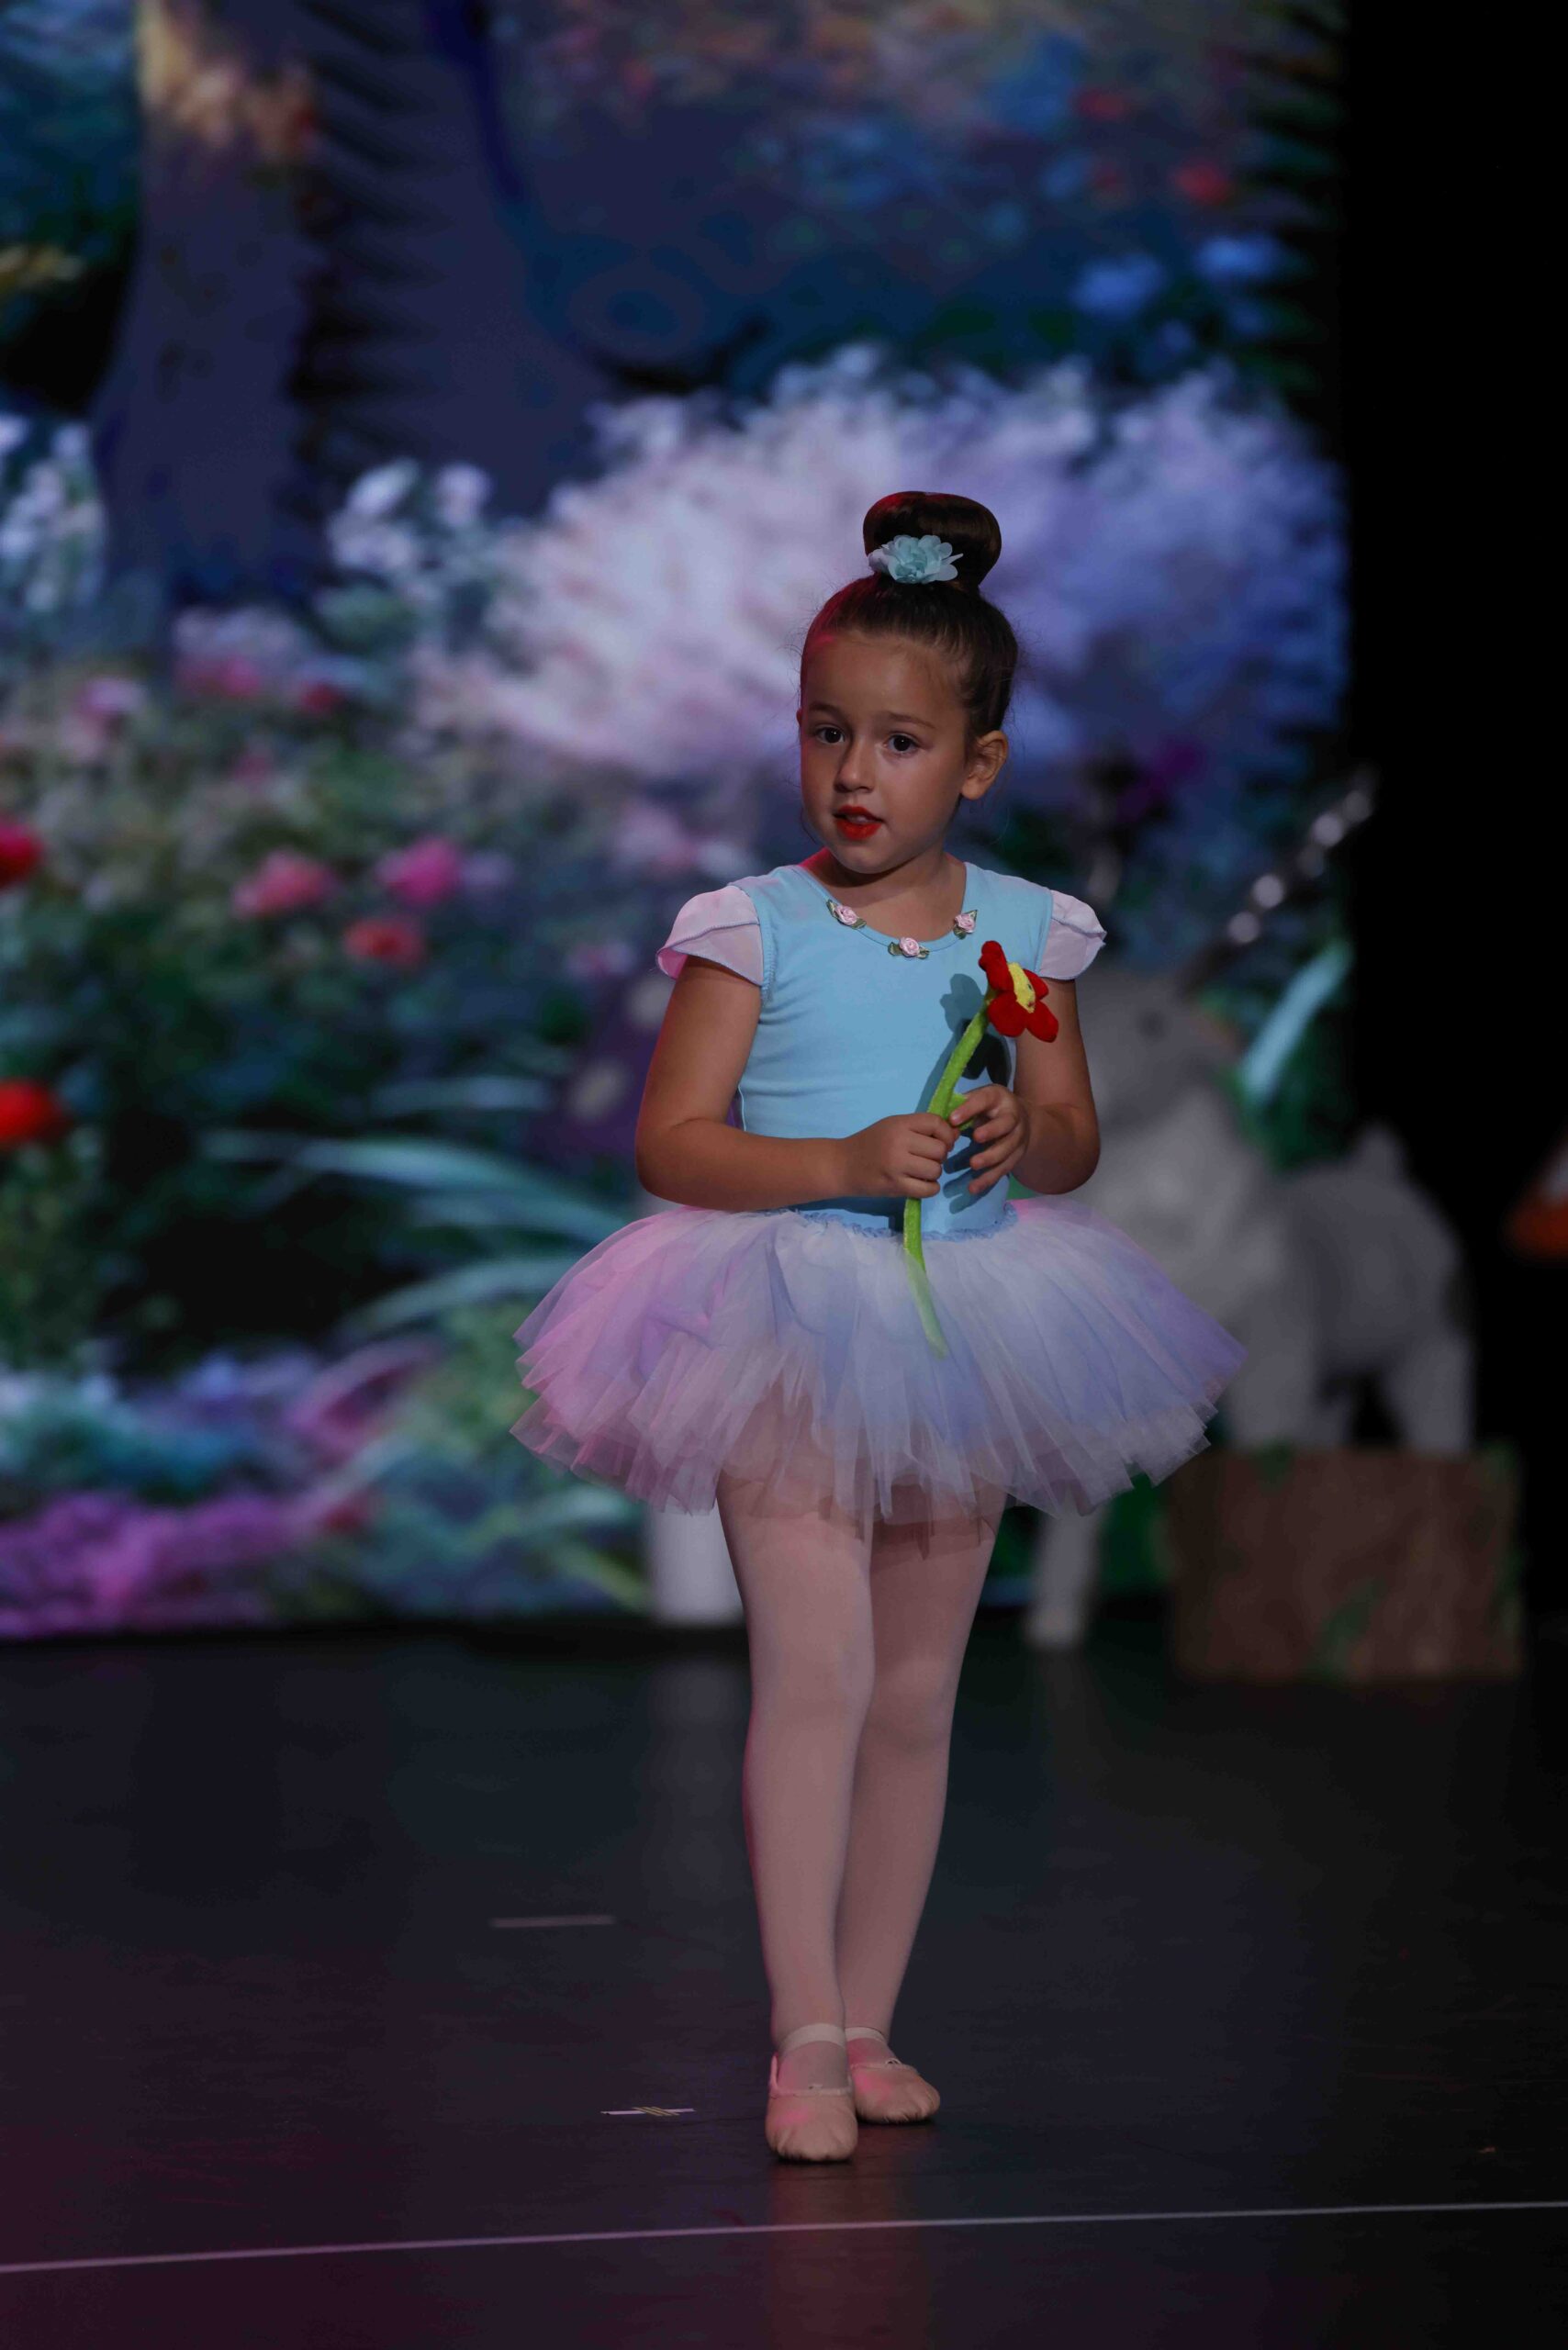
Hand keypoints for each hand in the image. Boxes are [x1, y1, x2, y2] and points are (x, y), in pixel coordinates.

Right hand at [836, 1111, 958, 1199]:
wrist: (842, 1165)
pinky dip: (930, 1188)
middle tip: (927, 1159)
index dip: (946, 1134)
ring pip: (936, 1170)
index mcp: (899, 1124)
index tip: (942, 1141)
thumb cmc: (869, 1143)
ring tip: (921, 1171)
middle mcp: (899, 1142)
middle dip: (939, 1156)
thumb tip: (955, 1134)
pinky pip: (928, 1189)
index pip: (936, 1123)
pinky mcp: (895, 1186)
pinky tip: (921, 1184)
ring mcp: (897, 1165)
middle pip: (939, 1149)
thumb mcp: (893, 1127)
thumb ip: (921, 1128)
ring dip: (934, 1173)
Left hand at [949, 1085, 1029, 1194]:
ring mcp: (1018, 1138)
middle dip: (992, 1131)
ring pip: (1007, 1149)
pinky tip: (974, 1187)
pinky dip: (988, 1179)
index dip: (969, 1108)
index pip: (985, 1099)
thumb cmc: (990, 1108)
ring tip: (973, 1165)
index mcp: (999, 1098)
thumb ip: (961, 1106)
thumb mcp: (978, 1099)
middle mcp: (1013, 1117)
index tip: (952, 1119)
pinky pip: (1003, 1169)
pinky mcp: (1017, 1156)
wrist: (1022, 1119)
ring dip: (991, 1158)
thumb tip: (940, 1118)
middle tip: (975, 1139)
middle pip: (1006, 1124)